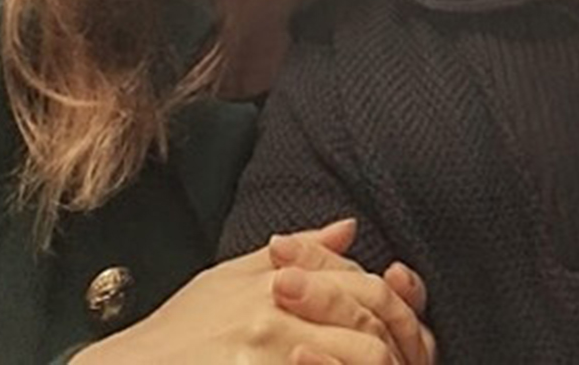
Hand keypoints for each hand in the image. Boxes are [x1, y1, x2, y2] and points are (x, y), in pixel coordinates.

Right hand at [71, 220, 433, 363]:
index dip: (392, 307)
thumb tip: (351, 227)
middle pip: (369, 330)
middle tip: (398, 358)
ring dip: (378, 364)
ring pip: (356, 362)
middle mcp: (278, 318)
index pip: (364, 286)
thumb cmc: (180, 328)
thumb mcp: (231, 277)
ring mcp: (268, 358)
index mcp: (279, 282)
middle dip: (396, 348)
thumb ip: (300, 251)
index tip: (393, 325)